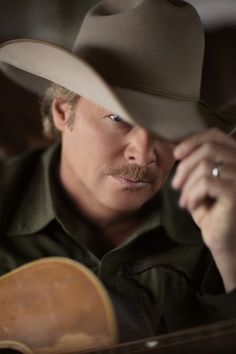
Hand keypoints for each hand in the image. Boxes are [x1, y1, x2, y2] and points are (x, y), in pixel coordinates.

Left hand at [172, 128, 235, 290]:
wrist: (224, 240)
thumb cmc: (212, 211)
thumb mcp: (202, 182)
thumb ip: (197, 163)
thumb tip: (178, 149)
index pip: (216, 135)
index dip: (193, 140)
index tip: (177, 154)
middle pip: (208, 148)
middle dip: (185, 166)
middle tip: (175, 185)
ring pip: (205, 166)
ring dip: (187, 185)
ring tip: (183, 201)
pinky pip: (206, 182)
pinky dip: (192, 194)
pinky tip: (191, 206)